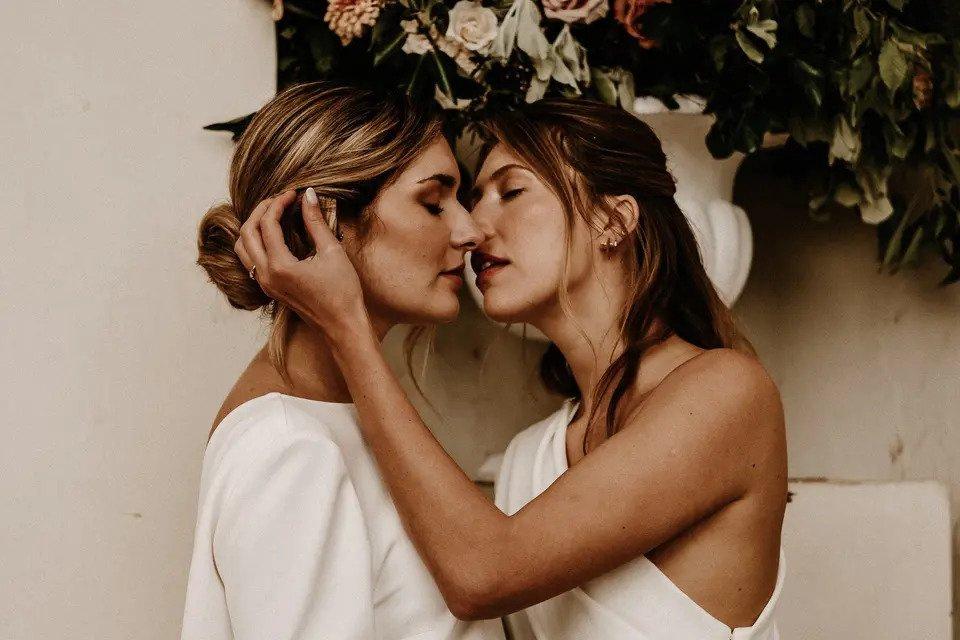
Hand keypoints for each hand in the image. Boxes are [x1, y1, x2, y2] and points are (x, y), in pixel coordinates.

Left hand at [234, 188, 369, 338]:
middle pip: (247, 232)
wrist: (342, 326)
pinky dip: (255, 242)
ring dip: (253, 226)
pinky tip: (273, 235)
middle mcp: (265, 276)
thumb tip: (309, 195)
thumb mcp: (332, 252)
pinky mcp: (269, 289)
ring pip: (242, 247)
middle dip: (262, 210)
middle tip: (280, 199)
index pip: (268, 224)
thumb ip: (316, 222)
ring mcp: (264, 284)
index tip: (294, 193)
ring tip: (273, 214)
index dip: (279, 203)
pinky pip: (249, 260)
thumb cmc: (342, 292)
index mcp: (279, 266)